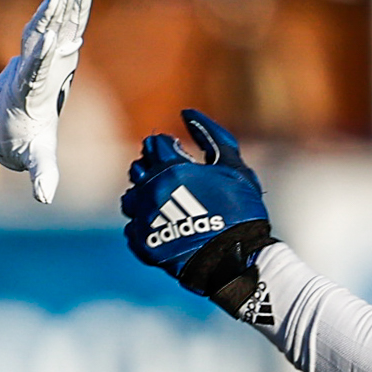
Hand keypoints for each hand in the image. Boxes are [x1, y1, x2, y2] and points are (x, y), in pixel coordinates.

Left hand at [0, 0, 93, 201]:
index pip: (35, 70)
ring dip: (63, 5)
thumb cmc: (18, 143)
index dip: (43, 56)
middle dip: (52, 17)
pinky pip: (64, 25)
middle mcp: (32, 69)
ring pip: (53, 26)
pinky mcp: (51, 52)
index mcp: (28, 92)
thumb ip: (41, 175)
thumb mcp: (32, 158)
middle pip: (44, 39)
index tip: (50, 39)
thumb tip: (45, 199)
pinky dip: (74, 7)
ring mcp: (40, 57)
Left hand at [121, 110, 273, 304]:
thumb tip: (186, 112)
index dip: (167, 147)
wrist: (235, 259)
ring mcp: (143, 218)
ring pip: (131, 199)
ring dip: (144, 196)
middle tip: (173, 178)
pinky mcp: (141, 242)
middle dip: (152, 168)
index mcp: (171, 169)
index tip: (180, 154)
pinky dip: (145, 223)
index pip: (154, 145)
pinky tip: (164, 225)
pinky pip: (133, 226)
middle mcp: (150, 191)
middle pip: (138, 170)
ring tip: (167, 203)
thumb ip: (211, 135)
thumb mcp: (232, 167)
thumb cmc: (240, 210)